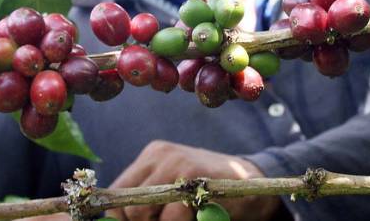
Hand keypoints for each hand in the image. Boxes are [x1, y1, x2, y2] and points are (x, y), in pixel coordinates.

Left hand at [106, 140, 281, 220]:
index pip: (117, 194)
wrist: (252, 183)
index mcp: (152, 157)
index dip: (120, 218)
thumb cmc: (210, 193)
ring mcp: (177, 162)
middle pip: (128, 206)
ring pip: (143, 212)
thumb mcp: (174, 191)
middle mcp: (160, 155)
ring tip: (186, 218)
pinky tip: (198, 217)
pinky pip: (170, 215)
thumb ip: (149, 202)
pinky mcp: (194, 175)